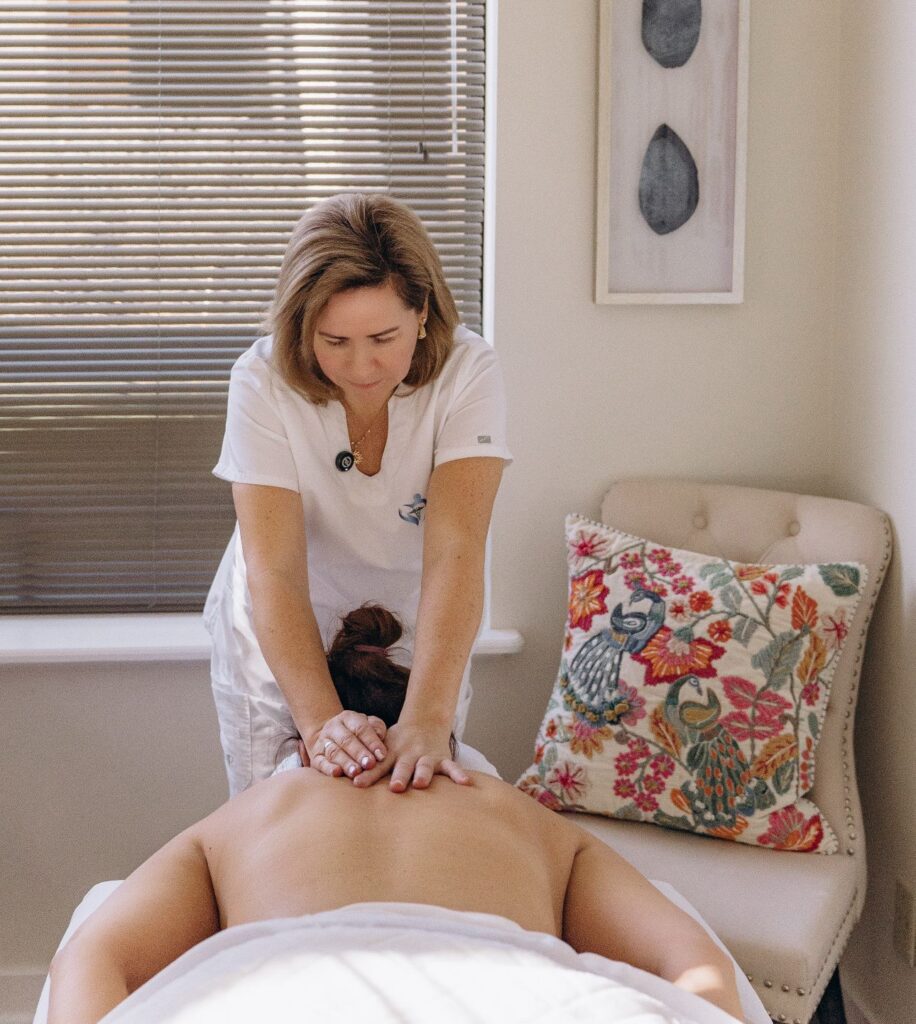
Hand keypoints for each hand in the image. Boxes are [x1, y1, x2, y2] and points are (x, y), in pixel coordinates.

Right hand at [303, 711, 387, 778]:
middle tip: (370, 764)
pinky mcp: (315, 757)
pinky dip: (328, 768)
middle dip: (359, 753)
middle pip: (346, 740)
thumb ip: (376, 727)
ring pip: (334, 752)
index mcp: (348, 717)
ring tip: (356, 772)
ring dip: (346, 762)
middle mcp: (333, 727)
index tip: (382, 756)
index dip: (372, 742)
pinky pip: (320, 762)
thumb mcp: (368, 725)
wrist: (332, 738)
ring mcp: (323, 742)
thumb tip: (380, 735)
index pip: (361, 728)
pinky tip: (337, 773)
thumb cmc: (359, 734)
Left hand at [352, 720, 471, 791]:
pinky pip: (452, 767)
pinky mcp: (442, 759)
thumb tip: (351, 782)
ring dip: (423, 774)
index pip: (378, 764)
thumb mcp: (383, 750)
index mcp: (392, 752)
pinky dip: (458, 774)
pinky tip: (465, 783)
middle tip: (395, 787)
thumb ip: (371, 767)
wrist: (424, 723)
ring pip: (425, 765)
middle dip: (400, 776)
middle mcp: (409, 754)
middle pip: (403, 766)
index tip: (358, 784)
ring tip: (421, 783)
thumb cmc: (398, 744)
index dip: (368, 774)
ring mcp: (426, 756)